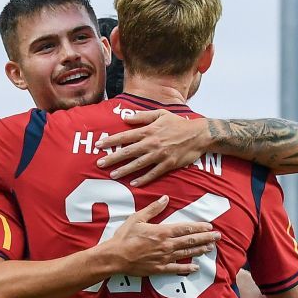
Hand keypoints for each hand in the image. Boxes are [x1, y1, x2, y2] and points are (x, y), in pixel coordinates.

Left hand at [95, 110, 209, 185]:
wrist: (198, 134)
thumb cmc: (178, 123)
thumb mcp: (160, 114)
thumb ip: (142, 116)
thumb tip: (126, 117)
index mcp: (148, 130)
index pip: (125, 136)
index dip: (111, 141)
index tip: (99, 145)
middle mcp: (151, 143)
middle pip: (128, 151)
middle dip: (112, 158)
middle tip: (99, 164)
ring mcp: (159, 155)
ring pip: (138, 164)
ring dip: (124, 170)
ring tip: (113, 175)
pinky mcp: (168, 164)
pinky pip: (153, 173)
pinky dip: (143, 179)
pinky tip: (134, 183)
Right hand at [99, 197, 220, 277]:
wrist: (115, 257)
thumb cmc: (124, 236)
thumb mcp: (137, 218)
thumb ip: (153, 209)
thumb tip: (165, 198)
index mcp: (163, 231)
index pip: (186, 228)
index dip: (199, 227)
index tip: (209, 226)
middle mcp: (167, 245)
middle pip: (190, 241)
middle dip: (206, 238)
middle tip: (218, 237)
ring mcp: (165, 258)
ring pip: (187, 253)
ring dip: (200, 250)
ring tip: (211, 248)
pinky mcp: (160, 269)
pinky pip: (177, 269)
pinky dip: (187, 268)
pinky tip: (196, 267)